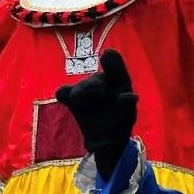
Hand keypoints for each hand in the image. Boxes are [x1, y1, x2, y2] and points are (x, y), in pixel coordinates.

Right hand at [55, 49, 136, 179]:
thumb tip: (130, 96)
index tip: (107, 54)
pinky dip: (65, 94)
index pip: (116, 69)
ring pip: (79, 87)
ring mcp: (85, 89)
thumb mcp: (127, 116)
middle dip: (94, 85)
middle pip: (95, 79)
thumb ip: (127, 105)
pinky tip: (70, 100)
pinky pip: (63, 92)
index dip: (112, 62)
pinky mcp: (71, 99)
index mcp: (118, 82)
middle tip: (98, 92)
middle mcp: (101, 82)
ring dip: (81, 92)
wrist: (106, 139)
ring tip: (82, 100)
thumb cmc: (120, 123)